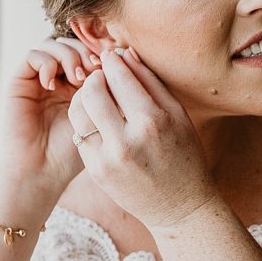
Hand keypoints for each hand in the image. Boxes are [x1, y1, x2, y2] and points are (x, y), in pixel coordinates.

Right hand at [0, 36, 101, 192]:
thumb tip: (117, 56)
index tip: (113, 68)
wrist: (40, 171)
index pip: (91, 52)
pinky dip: (46, 62)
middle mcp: (59, 79)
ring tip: (76, 78)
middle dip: (87, 51)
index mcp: (79, 86)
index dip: (102, 54)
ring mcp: (39, 79)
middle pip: (74, 43)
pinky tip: (51, 85)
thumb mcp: (97, 117)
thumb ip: (105, 90)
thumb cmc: (71, 152)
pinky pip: (32, 55)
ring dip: (68, 55)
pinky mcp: (20, 81)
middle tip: (95, 69)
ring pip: (54, 44)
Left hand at [67, 48, 218, 228]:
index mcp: (153, 122)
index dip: (112, 61)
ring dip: (83, 97)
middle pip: (92, 91)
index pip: (120, 77)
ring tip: (95, 96)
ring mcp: (108, 159)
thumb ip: (151, 82)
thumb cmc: (184, 155)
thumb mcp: (177, 115)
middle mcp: (127, 140)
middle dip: (94, 77)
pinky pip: (80, 134)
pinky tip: (97, 119)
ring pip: (78, 112)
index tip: (110, 56)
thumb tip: (125, 54)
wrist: (180, 207)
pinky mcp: (95, 172)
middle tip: (100, 75)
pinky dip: (85, 121)